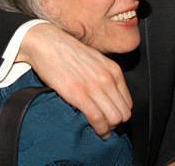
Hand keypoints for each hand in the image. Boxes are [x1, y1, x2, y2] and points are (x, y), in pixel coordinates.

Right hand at [18, 23, 131, 137]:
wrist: (47, 43)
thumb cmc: (67, 51)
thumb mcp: (95, 60)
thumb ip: (105, 76)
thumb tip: (108, 95)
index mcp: (113, 70)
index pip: (128, 102)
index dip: (121, 113)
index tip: (112, 118)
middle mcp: (107, 78)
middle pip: (124, 112)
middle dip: (116, 123)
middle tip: (107, 126)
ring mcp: (94, 86)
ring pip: (114, 118)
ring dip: (109, 128)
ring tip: (101, 130)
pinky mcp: (79, 94)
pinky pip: (98, 118)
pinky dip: (100, 129)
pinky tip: (97, 131)